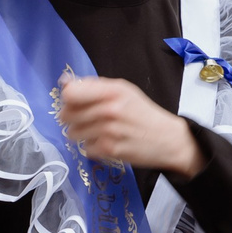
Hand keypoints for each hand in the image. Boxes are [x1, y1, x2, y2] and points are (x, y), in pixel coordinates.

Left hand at [57, 77, 202, 177]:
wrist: (167, 139)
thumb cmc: (143, 112)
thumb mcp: (123, 90)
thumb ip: (94, 86)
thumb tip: (64, 82)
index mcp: (112, 91)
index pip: (70, 94)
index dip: (68, 98)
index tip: (74, 102)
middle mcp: (109, 110)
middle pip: (66, 115)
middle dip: (72, 117)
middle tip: (86, 118)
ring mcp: (108, 131)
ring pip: (73, 133)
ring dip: (81, 133)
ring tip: (97, 131)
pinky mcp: (109, 150)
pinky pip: (85, 148)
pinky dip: (93, 147)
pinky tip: (106, 142)